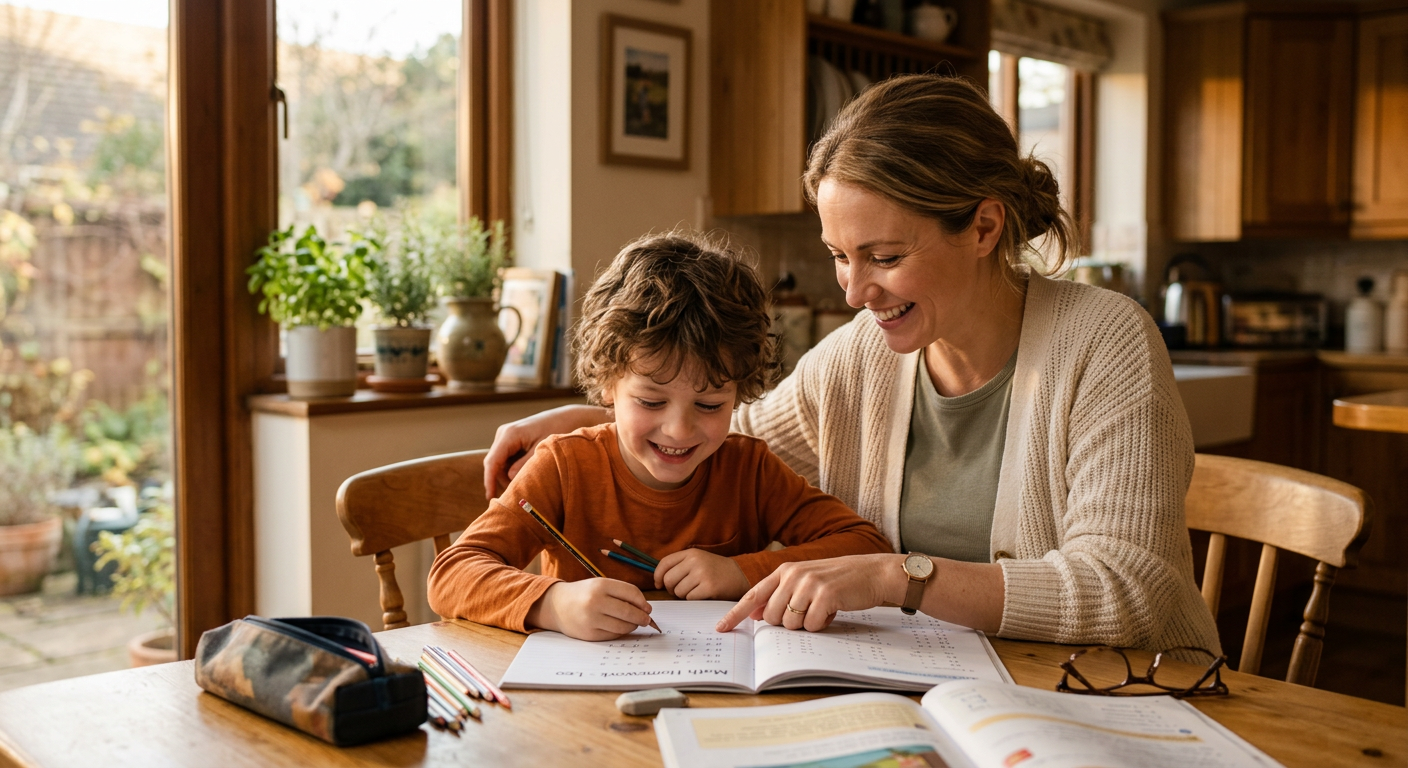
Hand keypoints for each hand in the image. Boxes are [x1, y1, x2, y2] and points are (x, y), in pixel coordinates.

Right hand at [484, 405, 612, 497]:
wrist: (566, 418)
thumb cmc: (557, 431)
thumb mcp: (542, 451)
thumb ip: (525, 465)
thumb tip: (509, 479)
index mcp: (509, 434)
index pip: (492, 461)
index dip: (489, 480)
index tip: (490, 498)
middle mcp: (504, 433)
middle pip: (494, 464)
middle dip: (501, 480)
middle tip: (518, 493)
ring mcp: (506, 436)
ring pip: (499, 462)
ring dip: (507, 475)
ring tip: (526, 483)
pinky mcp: (511, 439)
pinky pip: (506, 458)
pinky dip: (512, 469)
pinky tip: (526, 474)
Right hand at [527, 579, 653, 640]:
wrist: (557, 606)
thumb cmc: (584, 594)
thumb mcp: (600, 585)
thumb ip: (622, 593)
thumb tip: (645, 609)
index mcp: (600, 585)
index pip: (631, 593)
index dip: (643, 602)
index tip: (647, 608)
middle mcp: (595, 602)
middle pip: (629, 612)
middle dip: (642, 617)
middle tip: (646, 619)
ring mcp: (591, 619)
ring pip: (623, 626)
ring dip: (633, 626)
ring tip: (634, 623)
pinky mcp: (589, 634)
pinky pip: (613, 635)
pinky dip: (621, 632)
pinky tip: (620, 628)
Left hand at [654, 549, 750, 599]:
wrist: (740, 576)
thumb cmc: (715, 571)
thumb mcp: (699, 560)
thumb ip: (680, 565)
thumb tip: (659, 580)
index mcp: (691, 553)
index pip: (665, 563)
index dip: (657, 576)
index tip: (658, 584)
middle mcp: (696, 561)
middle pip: (668, 580)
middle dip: (671, 589)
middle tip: (680, 590)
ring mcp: (703, 574)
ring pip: (678, 591)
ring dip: (684, 595)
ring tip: (696, 591)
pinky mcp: (709, 587)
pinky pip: (689, 598)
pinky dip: (693, 600)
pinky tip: (702, 595)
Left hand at [715, 553, 905, 632]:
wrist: (872, 573)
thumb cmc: (839, 581)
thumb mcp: (806, 582)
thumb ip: (782, 594)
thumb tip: (759, 615)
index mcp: (785, 570)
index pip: (753, 595)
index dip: (735, 614)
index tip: (720, 628)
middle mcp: (793, 574)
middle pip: (773, 617)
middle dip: (789, 624)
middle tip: (809, 613)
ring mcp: (808, 583)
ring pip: (791, 624)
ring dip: (807, 625)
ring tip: (823, 610)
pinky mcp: (825, 594)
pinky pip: (812, 625)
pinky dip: (823, 625)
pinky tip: (833, 611)